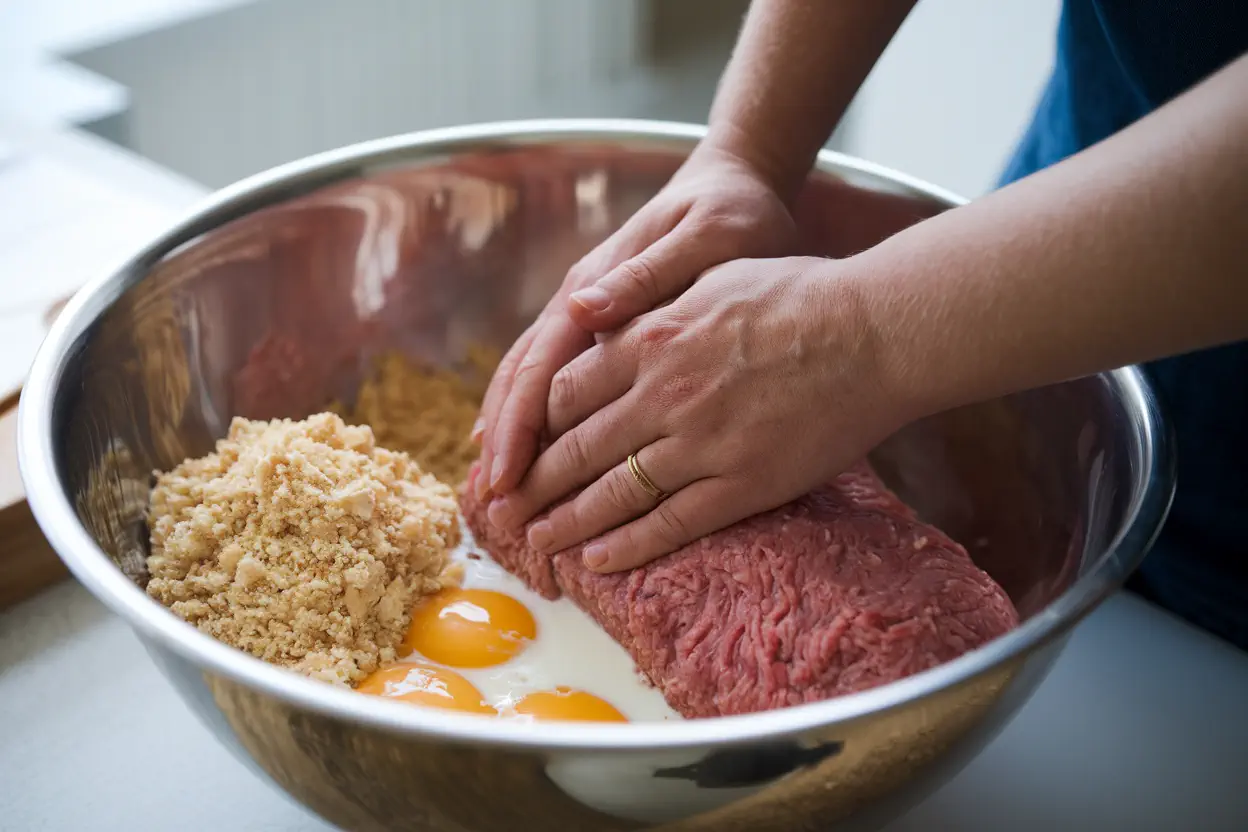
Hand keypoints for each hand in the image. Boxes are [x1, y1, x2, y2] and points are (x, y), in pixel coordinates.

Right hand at [473, 144, 799, 500]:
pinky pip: (557, 377)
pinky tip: (528, 451)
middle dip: (505, 444)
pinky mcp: (602, 323)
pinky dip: (535, 416)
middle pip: (524, 380)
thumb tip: (579, 307)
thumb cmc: (729, 212)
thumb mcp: (706, 237)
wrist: (735, 181)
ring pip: (531, 380)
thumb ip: (646, 274)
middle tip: (495, 507)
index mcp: (597, 286)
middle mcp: (580, 302)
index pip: (543, 366)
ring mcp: (586, 312)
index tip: (507, 475)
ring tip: (497, 492)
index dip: (520, 424)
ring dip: (510, 434)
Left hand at [485, 255, 915, 571]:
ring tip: (536, 542)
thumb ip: (641, 298)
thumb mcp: (706, 275)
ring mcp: (700, 444)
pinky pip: (670, 523)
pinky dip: (628, 545)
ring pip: (612, 493)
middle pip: (576, 449)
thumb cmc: (797, 294)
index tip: (511, 450)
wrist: (872, 331)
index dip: (530, 428)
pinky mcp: (740, 483)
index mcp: (650, 341)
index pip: (566, 393)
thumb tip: (582, 305)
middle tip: (500, 511)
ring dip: (566, 522)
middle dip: (532, 484)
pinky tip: (599, 560)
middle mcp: (662, 395)